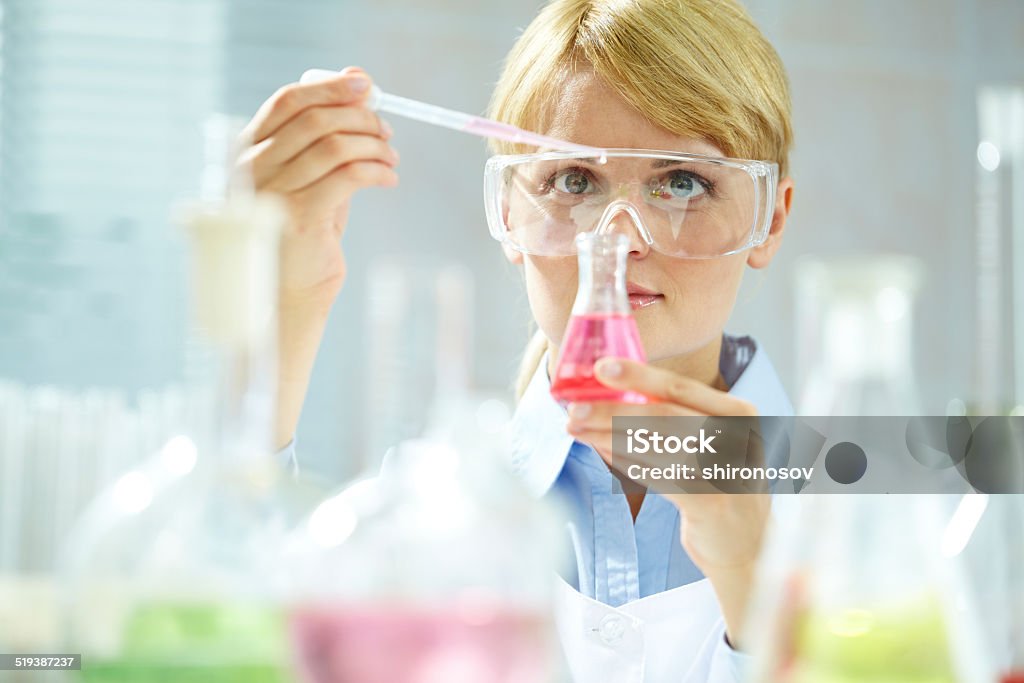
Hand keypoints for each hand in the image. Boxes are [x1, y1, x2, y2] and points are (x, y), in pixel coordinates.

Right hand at [238, 66, 398, 304]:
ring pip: (336, 145)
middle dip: (361, 118)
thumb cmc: (300, 234)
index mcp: (246, 152)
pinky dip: (377, 171)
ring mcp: (272, 192)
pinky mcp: (300, 216)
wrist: (288, 296)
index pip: (287, 102)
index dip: (330, 88)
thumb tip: (358, 79)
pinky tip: (389, 179)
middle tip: (387, 132)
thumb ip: (328, 135)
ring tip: (392, 159)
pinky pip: (349, 176)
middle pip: (316, 119)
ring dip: (374, 146)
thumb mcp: (310, 178)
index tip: (366, 87)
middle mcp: (252, 168)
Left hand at [564, 357, 769, 647]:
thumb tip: (610, 393)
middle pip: (664, 416)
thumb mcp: (712, 440)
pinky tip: (600, 451)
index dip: (639, 375)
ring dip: (609, 437)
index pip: (681, 388)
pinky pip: (658, 478)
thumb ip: (675, 417)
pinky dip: (625, 463)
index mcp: (738, 413)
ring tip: (576, 428)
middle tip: (573, 407)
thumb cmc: (720, 482)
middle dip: (613, 410)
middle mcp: (737, 438)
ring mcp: (726, 472)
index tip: (601, 367)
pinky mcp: (711, 504)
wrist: (749, 542)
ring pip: (655, 448)